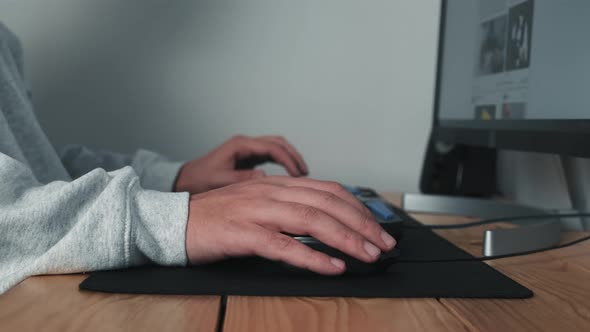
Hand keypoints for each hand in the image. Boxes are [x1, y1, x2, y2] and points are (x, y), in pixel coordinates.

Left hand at [174, 135, 307, 193]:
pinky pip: (271, 157)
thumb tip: (264, 179)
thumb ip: (242, 179)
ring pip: (276, 148)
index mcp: (240, 145)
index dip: (288, 160)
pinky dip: (283, 164)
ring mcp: (247, 150)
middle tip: (305, 173)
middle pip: (278, 143)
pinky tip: (289, 177)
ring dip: (290, 159)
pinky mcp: (248, 159)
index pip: (271, 147)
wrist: (186, 181)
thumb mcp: (220, 181)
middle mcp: (245, 144)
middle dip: (294, 156)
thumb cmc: (199, 180)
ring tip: (301, 175)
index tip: (299, 174)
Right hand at [184, 176, 396, 273]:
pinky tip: (331, 266)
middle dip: (361, 224)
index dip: (357, 208)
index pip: (328, 190)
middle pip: (326, 202)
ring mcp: (256, 212)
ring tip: (368, 254)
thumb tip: (322, 221)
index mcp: (276, 186)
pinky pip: (283, 245)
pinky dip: (311, 257)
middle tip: (383, 244)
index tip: (376, 227)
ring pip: (311, 220)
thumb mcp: (257, 204)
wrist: (174, 222)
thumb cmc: (217, 218)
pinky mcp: (242, 234)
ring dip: (345, 238)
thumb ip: (287, 208)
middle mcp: (270, 193)